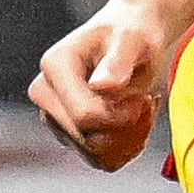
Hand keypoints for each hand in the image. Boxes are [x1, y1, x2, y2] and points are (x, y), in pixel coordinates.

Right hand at [32, 0, 176, 169]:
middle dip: (128, 128)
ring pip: (95, 155)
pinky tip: (137, 123)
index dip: (122, 117)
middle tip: (148, 102)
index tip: (146, 99)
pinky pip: (100, 160)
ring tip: (143, 110)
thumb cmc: (133, 33)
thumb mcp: (133, 40)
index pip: (85, 116)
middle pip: (89, 139)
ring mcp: (54, 116)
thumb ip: (118, 62)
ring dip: (130, 139)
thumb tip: (103, 86)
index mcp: (54, 65)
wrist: (132, 36)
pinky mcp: (69, 133)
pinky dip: (126, 148)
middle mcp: (45, 93)